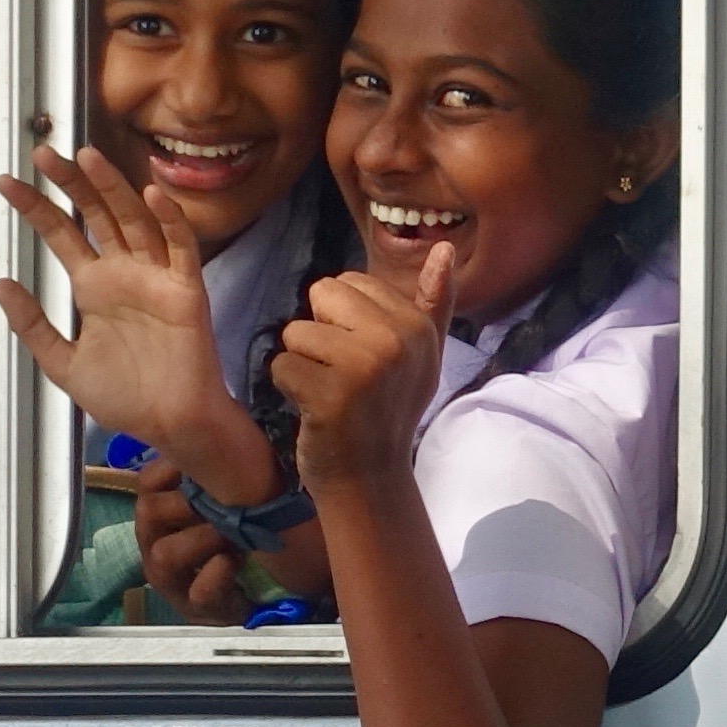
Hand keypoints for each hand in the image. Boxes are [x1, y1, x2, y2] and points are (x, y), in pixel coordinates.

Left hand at [0, 144, 272, 494]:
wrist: (170, 424)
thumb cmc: (126, 397)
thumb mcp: (64, 363)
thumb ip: (34, 326)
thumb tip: (0, 284)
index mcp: (95, 287)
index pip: (63, 235)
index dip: (37, 207)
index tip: (7, 182)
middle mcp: (125, 273)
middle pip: (97, 215)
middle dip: (71, 184)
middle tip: (43, 153)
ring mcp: (156, 277)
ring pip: (135, 220)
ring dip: (114, 188)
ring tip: (87, 157)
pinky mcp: (186, 290)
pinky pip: (180, 248)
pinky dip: (169, 220)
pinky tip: (153, 194)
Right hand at [134, 459, 252, 626]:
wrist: (241, 592)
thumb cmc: (228, 535)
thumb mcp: (220, 499)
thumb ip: (212, 472)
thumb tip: (224, 425)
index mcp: (159, 509)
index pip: (147, 481)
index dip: (173, 468)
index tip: (202, 467)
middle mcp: (154, 541)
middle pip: (149, 512)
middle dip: (190, 505)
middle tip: (224, 504)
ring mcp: (167, 576)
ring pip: (165, 553)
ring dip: (204, 539)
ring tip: (233, 536)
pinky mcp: (190, 604)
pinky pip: (198, 590)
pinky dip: (218, 574)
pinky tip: (234, 562)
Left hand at [269, 242, 454, 494]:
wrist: (371, 479)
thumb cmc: (390, 410)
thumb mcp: (423, 354)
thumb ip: (434, 301)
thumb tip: (444, 247)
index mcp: (416, 324)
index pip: (348, 282)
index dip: (344, 319)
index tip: (363, 358)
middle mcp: (396, 339)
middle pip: (320, 295)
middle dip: (319, 333)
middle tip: (341, 375)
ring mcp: (365, 367)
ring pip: (296, 333)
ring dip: (302, 365)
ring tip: (328, 393)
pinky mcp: (331, 395)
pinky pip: (282, 366)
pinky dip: (289, 390)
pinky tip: (314, 411)